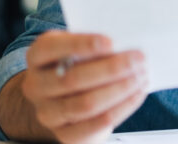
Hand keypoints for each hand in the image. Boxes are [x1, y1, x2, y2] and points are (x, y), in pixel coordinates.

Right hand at [21, 31, 148, 143]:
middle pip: (72, 79)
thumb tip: (125, 43)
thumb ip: (95, 44)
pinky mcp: (65, 135)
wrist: (64, 99)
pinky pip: (96, 124)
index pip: (50, 48)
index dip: (81, 44)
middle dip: (111, 69)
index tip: (110, 42)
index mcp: (37, 57)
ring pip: (86, 104)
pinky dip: (121, 108)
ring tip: (141, 76)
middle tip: (138, 59)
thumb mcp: (79, 48)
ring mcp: (48, 113)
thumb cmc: (77, 65)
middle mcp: (36, 86)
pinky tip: (136, 94)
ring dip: (119, 89)